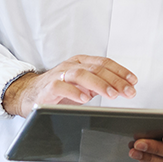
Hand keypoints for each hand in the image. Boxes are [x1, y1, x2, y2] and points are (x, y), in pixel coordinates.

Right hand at [2, 55, 136, 117]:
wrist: (29, 95)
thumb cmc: (59, 91)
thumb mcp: (83, 86)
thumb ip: (99, 85)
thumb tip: (122, 88)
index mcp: (82, 62)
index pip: (105, 63)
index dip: (120, 71)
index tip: (133, 81)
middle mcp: (72, 65)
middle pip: (97, 68)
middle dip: (115, 80)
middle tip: (128, 91)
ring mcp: (60, 74)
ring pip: (82, 74)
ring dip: (99, 84)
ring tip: (112, 94)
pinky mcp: (49, 87)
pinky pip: (62, 87)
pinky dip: (75, 92)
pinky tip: (85, 99)